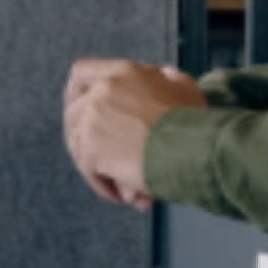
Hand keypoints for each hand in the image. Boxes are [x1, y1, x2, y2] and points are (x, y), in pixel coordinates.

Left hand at [64, 60, 204, 207]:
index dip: (77, 91)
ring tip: (122, 183)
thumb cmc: (194, 122)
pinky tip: (124, 196)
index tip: (80, 105)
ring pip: (78, 145)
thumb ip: (167, 78)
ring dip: (97, 164)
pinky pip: (89, 170)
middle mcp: (100, 92)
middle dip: (84, 136)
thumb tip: (162, 74)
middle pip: (72, 113)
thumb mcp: (185, 87)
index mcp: (121, 73)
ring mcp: (91, 121)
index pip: (81, 72)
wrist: (193, 148)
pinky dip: (104, 185)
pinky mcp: (90, 150)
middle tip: (101, 154)